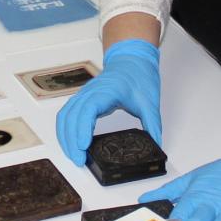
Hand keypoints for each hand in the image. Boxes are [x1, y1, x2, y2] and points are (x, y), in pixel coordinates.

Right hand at [56, 39, 161, 164]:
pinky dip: (65, 129)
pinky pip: (67, 114)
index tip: (83, 146)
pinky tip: (70, 142)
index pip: (88, 109)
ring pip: (65, 116)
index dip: (82, 128)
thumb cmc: (139, 76)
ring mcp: (84, 94)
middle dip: (71, 140)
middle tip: (79, 160)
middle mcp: (91, 92)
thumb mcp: (150, 102)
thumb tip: (155, 145)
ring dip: (65, 137)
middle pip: (72, 116)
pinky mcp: (82, 99)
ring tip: (74, 156)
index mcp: (107, 91)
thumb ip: (153, 125)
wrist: (132, 60)